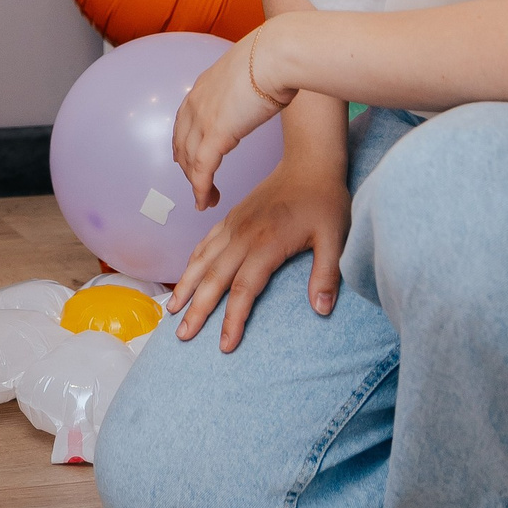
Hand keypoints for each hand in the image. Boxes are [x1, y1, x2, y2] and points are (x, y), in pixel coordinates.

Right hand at [166, 157, 352, 350]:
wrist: (309, 162)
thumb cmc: (324, 200)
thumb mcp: (334, 238)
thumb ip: (327, 274)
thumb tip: (322, 309)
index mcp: (267, 244)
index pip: (243, 290)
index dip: (233, 319)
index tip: (225, 345)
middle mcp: (243, 236)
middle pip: (213, 279)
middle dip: (197, 310)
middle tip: (182, 337)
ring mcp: (233, 226)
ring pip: (202, 260)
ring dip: (185, 286)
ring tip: (172, 310)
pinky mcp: (231, 218)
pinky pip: (205, 243)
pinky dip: (192, 262)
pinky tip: (185, 276)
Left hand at [173, 26, 288, 203]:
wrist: (276, 55)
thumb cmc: (275, 58)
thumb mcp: (251, 70)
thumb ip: (248, 83)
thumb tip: (263, 84)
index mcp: (203, 86)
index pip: (184, 121)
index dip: (184, 143)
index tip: (186, 159)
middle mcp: (196, 103)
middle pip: (183, 144)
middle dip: (188, 168)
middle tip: (198, 185)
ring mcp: (203, 119)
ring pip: (191, 160)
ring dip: (197, 184)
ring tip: (206, 200)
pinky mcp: (216, 135)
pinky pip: (202, 170)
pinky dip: (201, 189)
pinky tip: (205, 201)